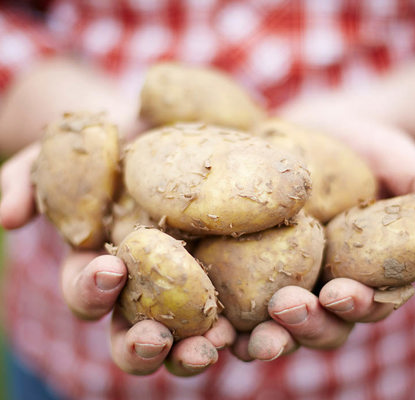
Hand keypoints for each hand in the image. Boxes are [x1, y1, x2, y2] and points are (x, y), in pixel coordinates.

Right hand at [0, 144, 235, 376]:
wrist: (164, 127)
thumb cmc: (111, 145)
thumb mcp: (67, 152)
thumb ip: (31, 179)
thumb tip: (6, 217)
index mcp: (103, 267)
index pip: (89, 293)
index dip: (92, 291)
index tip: (109, 271)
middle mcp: (144, 289)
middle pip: (135, 334)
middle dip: (141, 344)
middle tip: (157, 338)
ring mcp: (188, 288)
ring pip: (187, 337)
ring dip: (195, 350)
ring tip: (214, 347)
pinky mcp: (230, 276)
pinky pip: (239, 310)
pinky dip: (248, 324)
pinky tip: (264, 323)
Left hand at [232, 104, 414, 361]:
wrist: (308, 129)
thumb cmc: (361, 146)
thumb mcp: (401, 162)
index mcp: (360, 275)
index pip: (365, 304)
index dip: (357, 306)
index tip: (341, 292)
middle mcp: (318, 287)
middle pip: (314, 324)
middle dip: (302, 324)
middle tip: (286, 309)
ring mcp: (275, 280)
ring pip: (266, 323)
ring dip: (251, 335)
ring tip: (230, 334)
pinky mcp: (236, 264)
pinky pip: (222, 296)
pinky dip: (211, 312)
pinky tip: (198, 314)